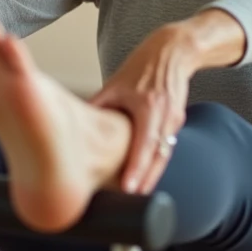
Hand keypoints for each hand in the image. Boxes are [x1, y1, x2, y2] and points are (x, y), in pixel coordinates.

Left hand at [89, 27, 194, 194]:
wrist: (174, 51)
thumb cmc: (143, 66)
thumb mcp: (117, 83)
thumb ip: (100, 105)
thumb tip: (75, 126)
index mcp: (150, 105)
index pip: (144, 144)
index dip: (136, 168)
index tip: (128, 187)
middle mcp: (166, 115)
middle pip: (158, 156)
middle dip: (147, 180)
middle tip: (133, 199)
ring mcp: (174, 119)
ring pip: (164, 154)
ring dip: (152, 175)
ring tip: (138, 193)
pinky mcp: (177, 121)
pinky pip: (166, 146)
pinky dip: (156, 162)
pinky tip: (145, 175)